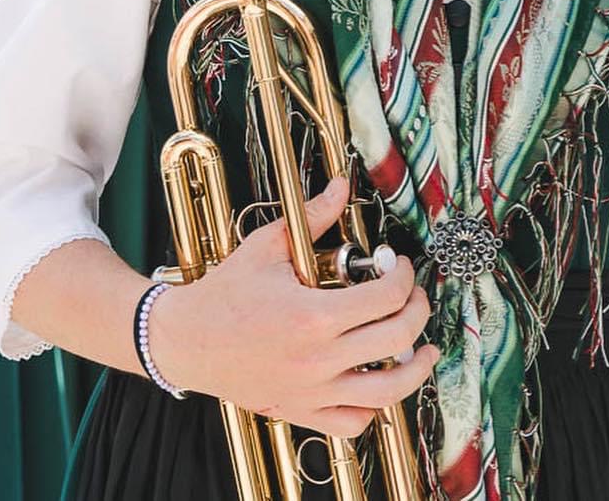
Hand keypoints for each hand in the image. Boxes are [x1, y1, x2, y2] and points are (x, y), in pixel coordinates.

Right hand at [148, 174, 439, 437]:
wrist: (184, 342)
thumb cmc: (225, 293)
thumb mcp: (268, 246)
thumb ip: (312, 216)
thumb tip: (342, 185)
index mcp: (313, 316)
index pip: (387, 297)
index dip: (403, 275)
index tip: (397, 265)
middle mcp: (318, 360)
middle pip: (397, 339)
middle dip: (417, 311)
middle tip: (414, 295)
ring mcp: (311, 392)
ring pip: (386, 393)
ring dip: (414, 369)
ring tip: (424, 350)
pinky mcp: (300, 411)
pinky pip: (351, 424)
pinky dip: (373, 408)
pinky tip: (378, 383)